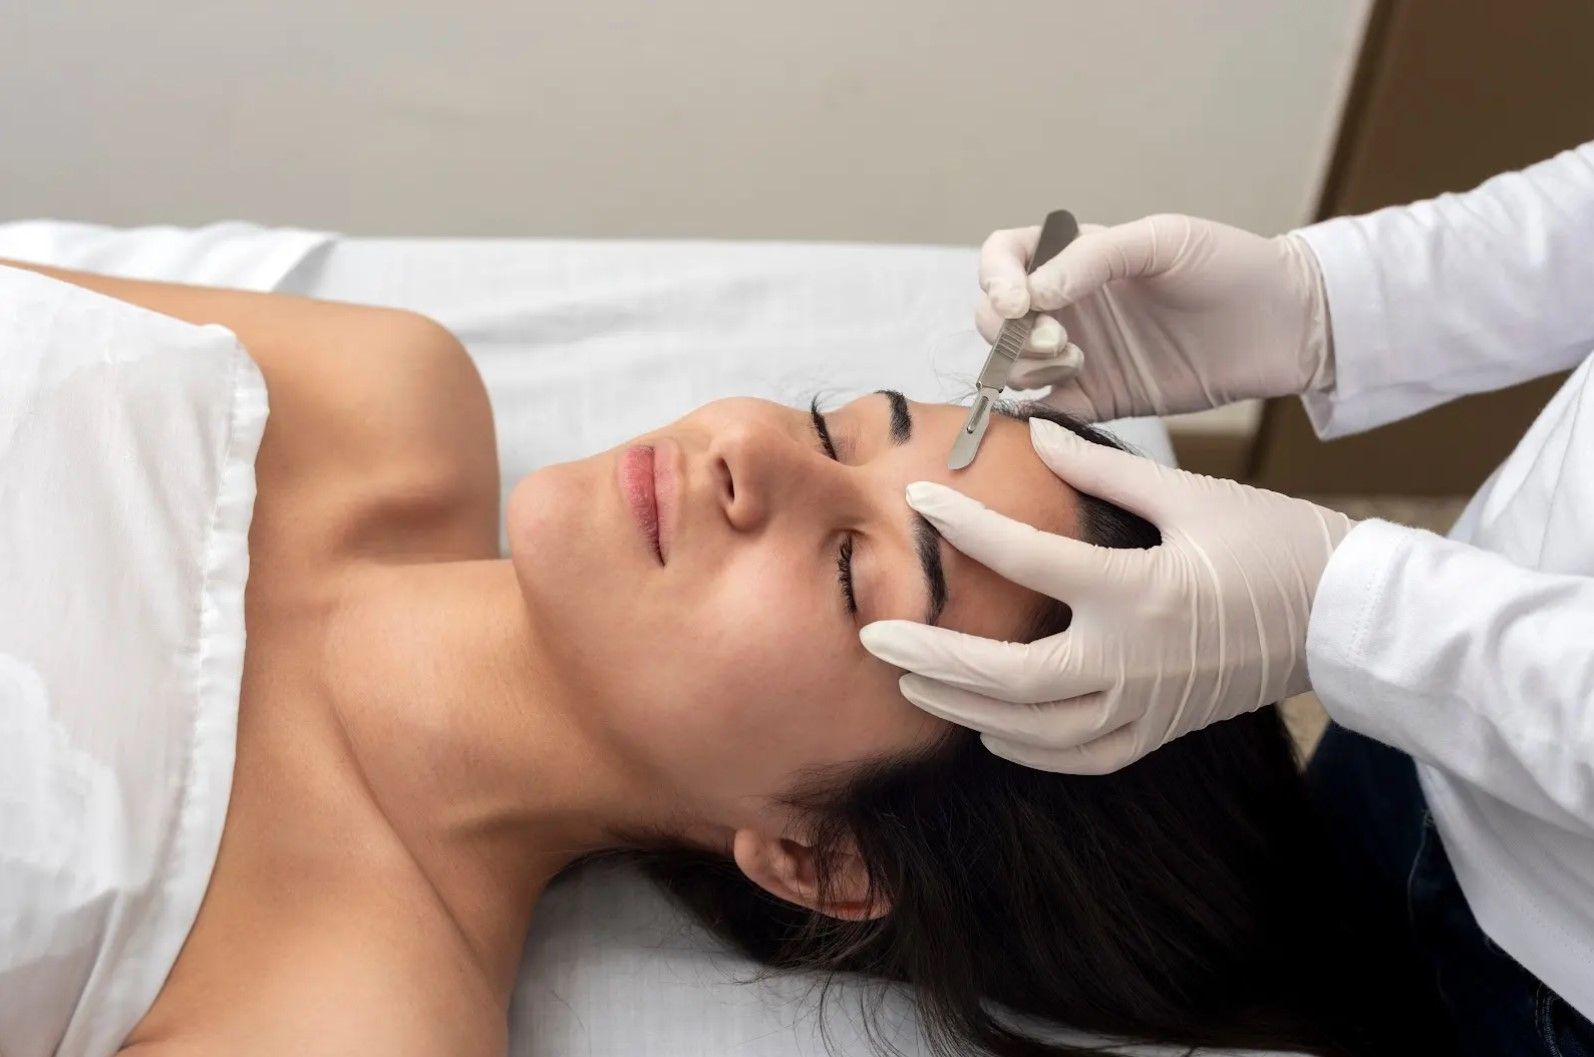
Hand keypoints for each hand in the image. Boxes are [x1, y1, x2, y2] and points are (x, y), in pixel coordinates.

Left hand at [859, 418, 1353, 774]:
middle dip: (935, 661)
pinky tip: (989, 726)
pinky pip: (1082, 757)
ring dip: (967, 710)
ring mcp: (1149, 706)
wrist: (1348, 616)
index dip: (967, 528)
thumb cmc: (1276, 543)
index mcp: (1141, 592)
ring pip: (1037, 732)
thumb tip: (1035, 433)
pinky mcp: (1162, 730)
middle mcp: (1136, 661)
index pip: (1031, 562)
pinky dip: (1029, 749)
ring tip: (913, 684)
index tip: (918, 500)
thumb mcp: (1191, 496)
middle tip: (874, 640)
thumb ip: (1103, 472)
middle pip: (1012, 679)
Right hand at [978, 213, 1334, 421]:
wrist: (1283, 325)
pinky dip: (1034, 412)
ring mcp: (1078, 354)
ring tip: (1076, 364)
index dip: (994, 279)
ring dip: (1026, 368)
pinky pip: (1043, 410)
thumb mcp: (1163, 241)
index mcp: (1076, 256)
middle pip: (994, 319)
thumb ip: (1093, 260)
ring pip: (1011, 365)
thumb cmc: (1230, 266)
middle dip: (1009, 333)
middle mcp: (1068, 305)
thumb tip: (1031, 295)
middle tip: (1057, 342)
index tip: (1017, 303)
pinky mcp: (1097, 400)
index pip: (1003, 258)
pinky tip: (1058, 403)